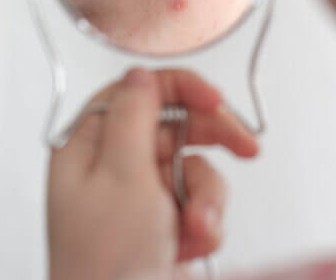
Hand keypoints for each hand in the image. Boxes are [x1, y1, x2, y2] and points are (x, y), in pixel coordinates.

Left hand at [47, 68, 259, 279]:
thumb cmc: (106, 260)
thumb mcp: (121, 175)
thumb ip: (134, 115)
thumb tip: (140, 74)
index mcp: (87, 147)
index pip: (136, 91)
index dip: (179, 88)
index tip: (215, 101)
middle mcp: (112, 167)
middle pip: (174, 125)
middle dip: (211, 143)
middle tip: (248, 147)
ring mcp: (141, 199)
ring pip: (196, 168)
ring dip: (206, 199)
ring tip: (196, 232)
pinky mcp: (165, 227)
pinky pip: (201, 205)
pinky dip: (205, 225)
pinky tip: (192, 248)